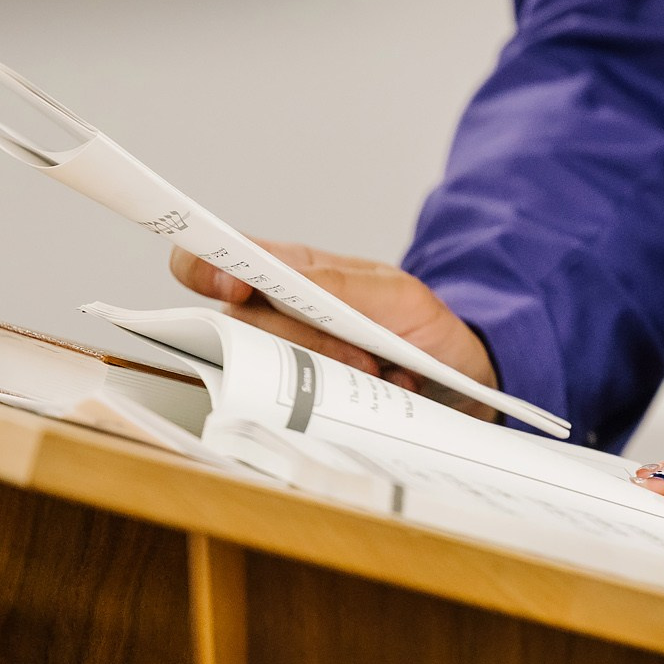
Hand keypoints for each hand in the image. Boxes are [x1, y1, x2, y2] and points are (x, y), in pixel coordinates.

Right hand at [168, 239, 499, 412]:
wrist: (458, 379)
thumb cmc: (422, 327)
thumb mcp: (398, 297)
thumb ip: (342, 286)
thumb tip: (290, 278)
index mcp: (296, 273)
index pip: (225, 259)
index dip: (206, 267)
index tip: (232, 286)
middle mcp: (280, 314)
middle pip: (240, 325)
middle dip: (300, 341)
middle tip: (359, 352)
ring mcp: (288, 357)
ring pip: (265, 366)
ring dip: (323, 372)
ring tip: (375, 371)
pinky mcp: (301, 397)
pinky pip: (291, 404)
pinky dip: (335, 401)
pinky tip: (374, 392)